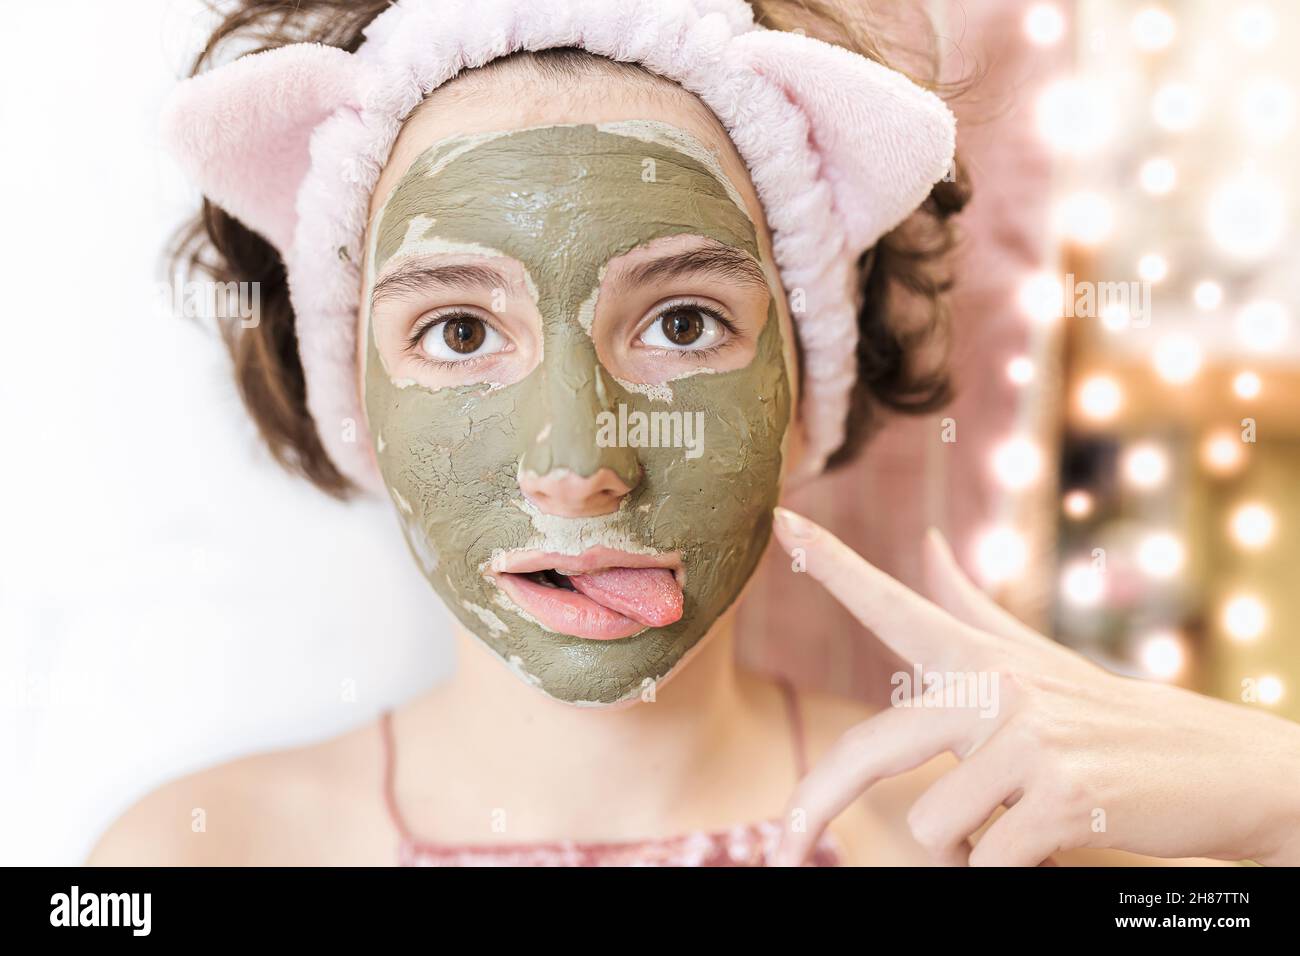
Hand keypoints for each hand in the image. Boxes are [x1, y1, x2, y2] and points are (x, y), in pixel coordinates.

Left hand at [769, 507, 1299, 866]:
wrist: (1214, 764)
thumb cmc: (1103, 717)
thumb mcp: (1030, 657)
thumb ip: (966, 604)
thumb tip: (924, 543)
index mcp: (977, 655)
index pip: (891, 602)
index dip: (831, 561)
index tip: (778, 517)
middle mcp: (994, 686)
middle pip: (866, 750)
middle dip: (812, 806)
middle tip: (782, 847)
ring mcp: (1029, 739)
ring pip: (930, 827)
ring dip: (963, 845)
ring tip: (1019, 818)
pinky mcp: (1063, 796)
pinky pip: (983, 861)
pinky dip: (1003, 869)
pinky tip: (1049, 841)